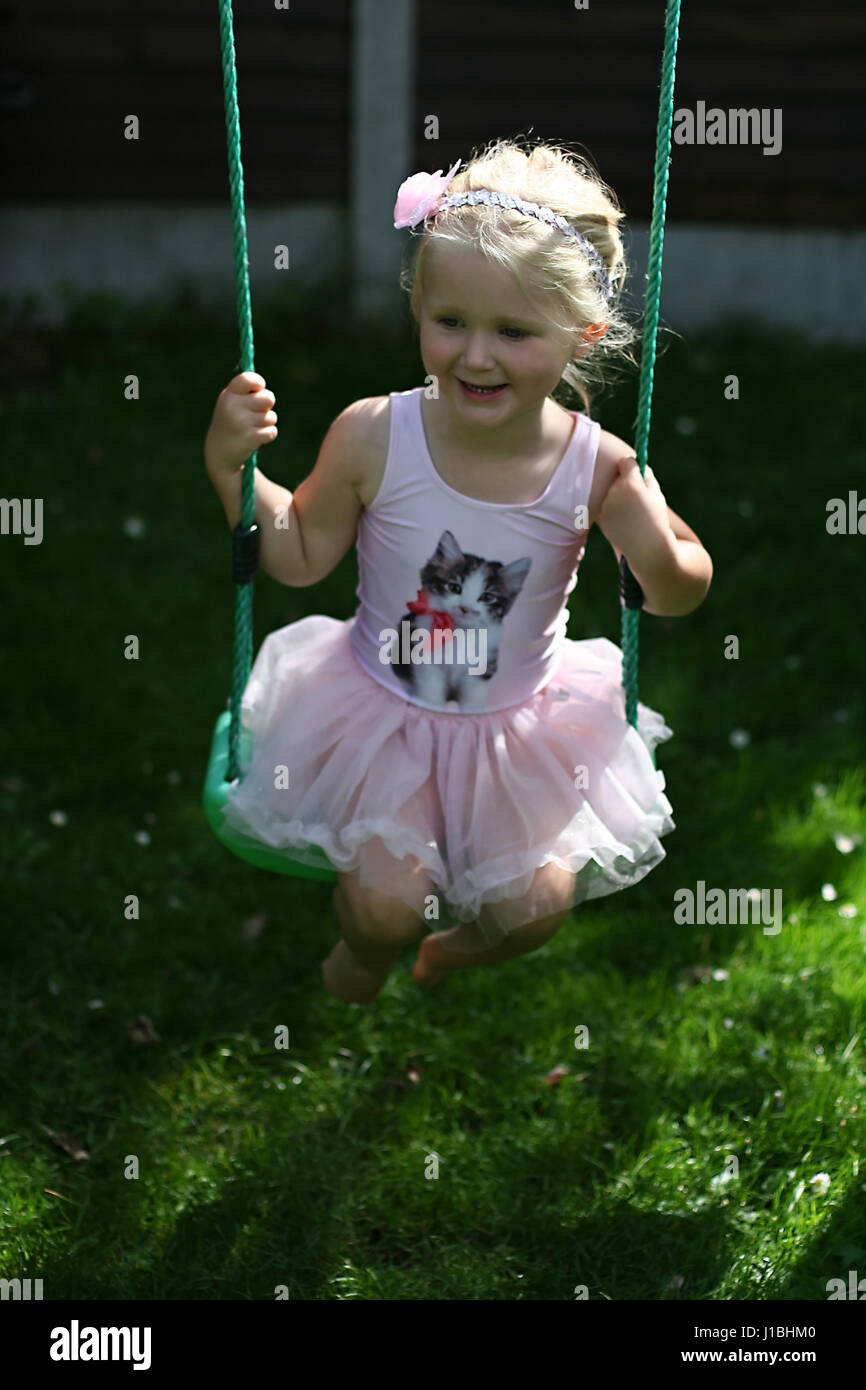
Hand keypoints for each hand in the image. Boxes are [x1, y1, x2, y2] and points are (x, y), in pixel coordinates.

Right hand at [204, 371, 277, 477]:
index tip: (259, 389)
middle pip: (269, 398)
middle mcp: (234, 407)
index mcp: (228, 395)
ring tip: (252, 427)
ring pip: (271, 417)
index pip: (248, 379)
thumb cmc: (230, 421)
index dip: (259, 383)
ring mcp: (243, 423)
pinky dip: (268, 434)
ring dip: (266, 422)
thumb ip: (245, 392)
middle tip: (258, 411)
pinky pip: (272, 431)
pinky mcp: (251, 438)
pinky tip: (256, 437)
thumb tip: (262, 386)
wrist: (220, 451)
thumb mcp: (230, 403)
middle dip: (268, 405)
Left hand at [597, 454, 673, 570]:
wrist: (647, 547)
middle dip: (626, 483)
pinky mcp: (602, 518)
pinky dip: (615, 511)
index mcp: (630, 484)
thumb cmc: (656, 519)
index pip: (625, 462)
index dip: (632, 466)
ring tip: (634, 513)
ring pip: (612, 494)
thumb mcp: (657, 495)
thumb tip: (639, 466)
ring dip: (619, 498)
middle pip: (617, 478)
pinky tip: (626, 522)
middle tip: (638, 498)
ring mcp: (606, 506)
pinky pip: (608, 507)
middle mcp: (614, 493)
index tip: (636, 471)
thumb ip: (647, 476)